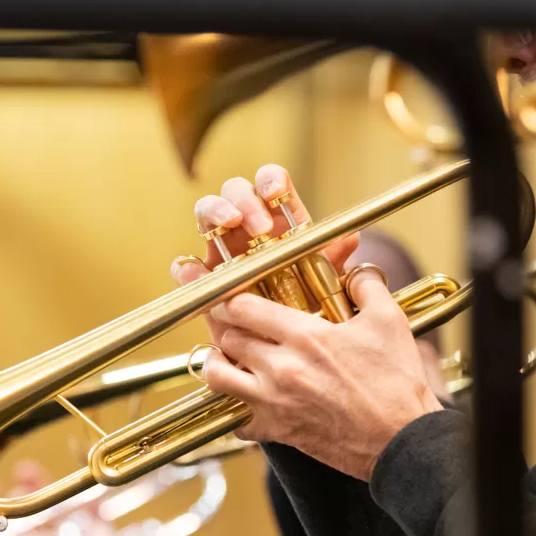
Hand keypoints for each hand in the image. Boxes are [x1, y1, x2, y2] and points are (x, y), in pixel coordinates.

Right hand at [171, 164, 358, 346]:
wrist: (287, 356)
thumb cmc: (308, 314)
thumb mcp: (325, 288)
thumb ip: (332, 263)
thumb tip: (349, 240)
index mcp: (280, 222)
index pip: (270, 183)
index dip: (269, 180)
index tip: (275, 194)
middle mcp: (248, 230)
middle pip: (234, 191)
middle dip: (244, 200)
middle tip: (259, 228)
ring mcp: (222, 251)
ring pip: (206, 215)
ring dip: (216, 212)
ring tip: (229, 225)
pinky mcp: (203, 281)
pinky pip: (186, 267)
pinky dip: (186, 266)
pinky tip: (193, 269)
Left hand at [176, 165, 442, 479]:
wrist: (401, 438)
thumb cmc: (398, 382)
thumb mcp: (389, 322)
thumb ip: (366, 287)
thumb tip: (356, 271)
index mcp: (305, 336)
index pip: (242, 307)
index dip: (232, 298)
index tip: (233, 297)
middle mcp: (282, 368)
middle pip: (226, 337)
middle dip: (224, 326)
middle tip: (229, 322)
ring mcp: (274, 402)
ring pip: (218, 376)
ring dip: (218, 363)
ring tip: (228, 358)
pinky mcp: (276, 431)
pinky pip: (234, 418)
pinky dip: (234, 408)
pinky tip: (246, 398)